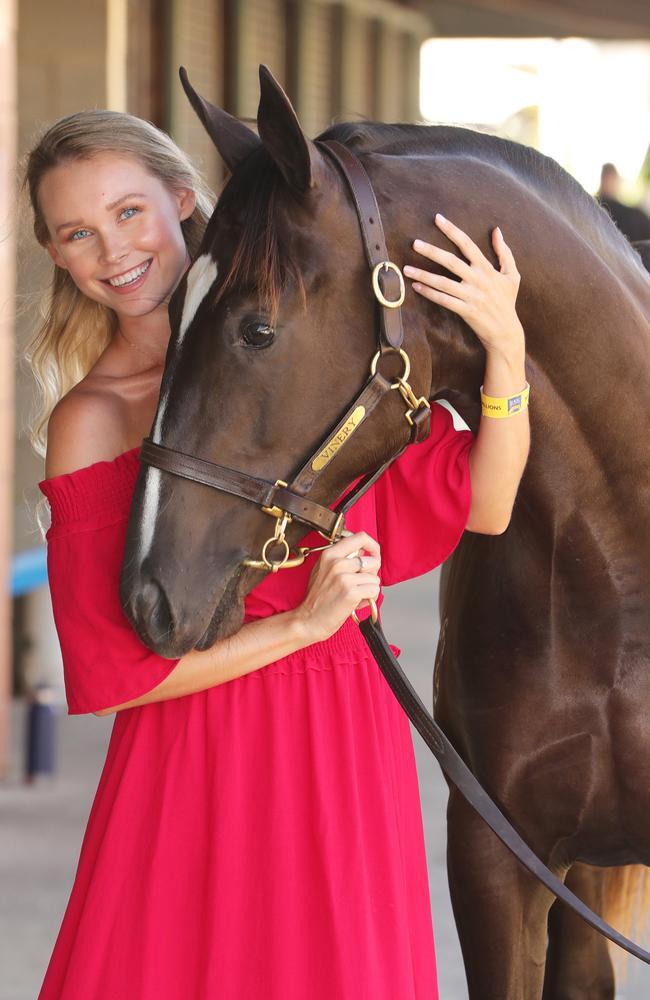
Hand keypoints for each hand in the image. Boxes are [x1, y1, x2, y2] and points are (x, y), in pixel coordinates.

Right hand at [293, 531, 380, 642]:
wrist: (308, 620)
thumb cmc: (316, 598)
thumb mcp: (322, 570)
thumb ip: (340, 558)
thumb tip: (362, 553)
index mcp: (330, 554)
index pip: (361, 537)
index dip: (373, 546)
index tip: (374, 555)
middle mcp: (337, 563)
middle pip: (373, 560)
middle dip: (372, 574)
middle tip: (360, 583)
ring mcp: (344, 577)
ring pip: (375, 578)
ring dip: (370, 589)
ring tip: (356, 595)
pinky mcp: (351, 592)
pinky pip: (374, 590)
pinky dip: (370, 598)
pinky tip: (357, 602)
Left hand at [403, 213, 523, 357]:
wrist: (506, 331)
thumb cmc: (507, 301)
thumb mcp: (512, 275)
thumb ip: (504, 252)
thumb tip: (497, 230)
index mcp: (487, 269)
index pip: (467, 245)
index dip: (452, 231)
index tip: (438, 219)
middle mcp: (478, 280)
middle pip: (451, 261)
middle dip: (432, 251)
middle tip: (415, 243)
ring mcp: (471, 296)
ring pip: (443, 283)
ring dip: (423, 275)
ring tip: (407, 268)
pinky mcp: (465, 310)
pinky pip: (443, 300)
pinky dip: (429, 293)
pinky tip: (416, 287)